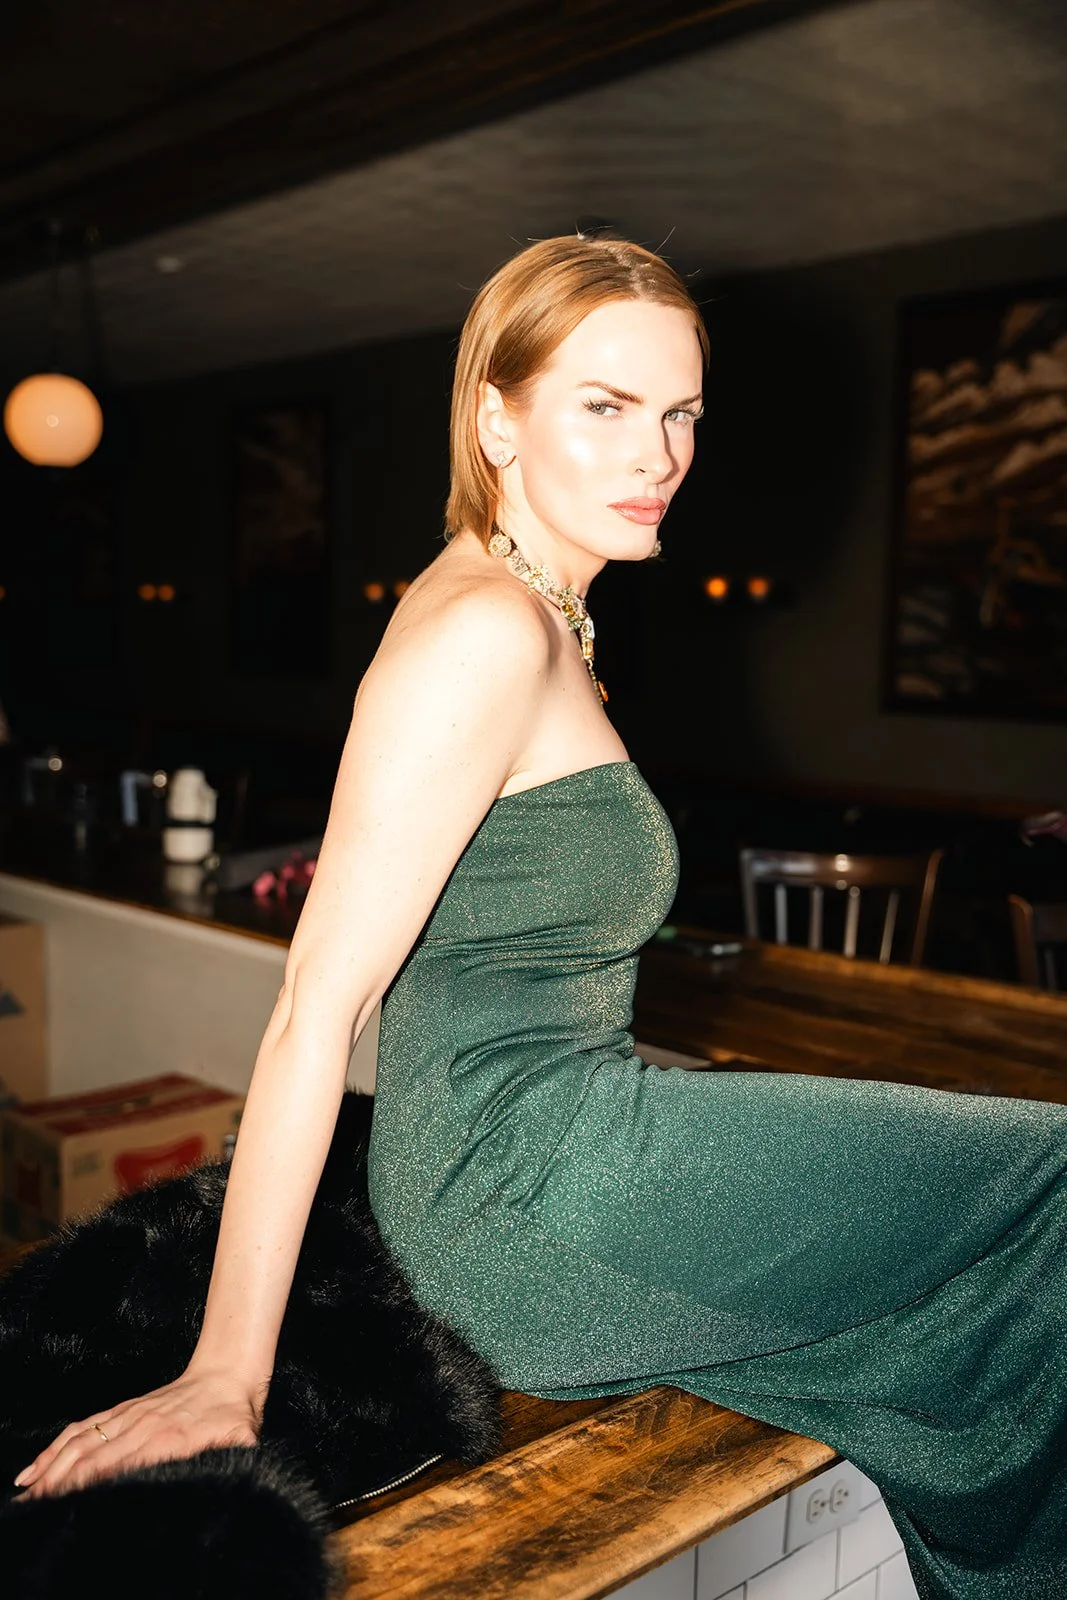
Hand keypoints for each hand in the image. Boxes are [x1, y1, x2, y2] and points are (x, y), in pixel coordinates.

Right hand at [12, 1367, 264, 1499]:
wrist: (228, 1372)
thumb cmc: (235, 1411)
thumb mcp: (242, 1437)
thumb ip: (236, 1455)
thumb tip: (236, 1473)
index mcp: (166, 1438)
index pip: (120, 1466)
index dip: (92, 1484)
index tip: (67, 1504)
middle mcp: (140, 1427)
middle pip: (91, 1458)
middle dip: (60, 1484)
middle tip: (32, 1510)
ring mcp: (128, 1416)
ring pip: (81, 1443)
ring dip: (51, 1467)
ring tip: (26, 1492)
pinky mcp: (122, 1411)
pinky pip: (84, 1428)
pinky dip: (57, 1446)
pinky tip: (39, 1465)